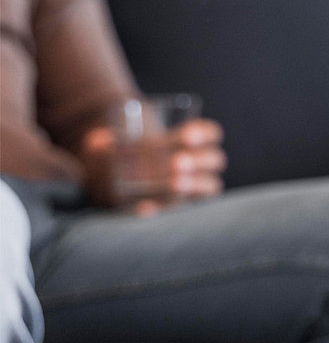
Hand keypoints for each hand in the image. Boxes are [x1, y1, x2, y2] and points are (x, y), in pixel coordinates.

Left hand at [82, 119, 226, 214]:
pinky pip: (185, 208)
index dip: (205, 134)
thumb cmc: (125, 155)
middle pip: (215, 159)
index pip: (212, 134)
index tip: (186, 137)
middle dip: (199, 160)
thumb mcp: (114, 145)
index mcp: (193, 141)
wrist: (121, 181)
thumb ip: (105, 143)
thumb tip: (98, 142)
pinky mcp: (182, 205)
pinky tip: (147, 207)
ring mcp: (196, 186)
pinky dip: (165, 207)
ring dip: (195, 184)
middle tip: (177, 162)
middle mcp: (201, 164)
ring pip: (210, 184)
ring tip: (174, 183)